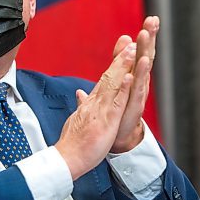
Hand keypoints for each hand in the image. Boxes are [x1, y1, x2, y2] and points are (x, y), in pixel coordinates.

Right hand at [55, 42, 136, 179]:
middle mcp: (95, 102)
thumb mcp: (78, 119)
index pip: (105, 80)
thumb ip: (81, 105)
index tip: (123, 50)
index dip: (114, 64)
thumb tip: (80, 94)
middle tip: (129, 41)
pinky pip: (116, 102)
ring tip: (132, 50)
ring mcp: (100, 110)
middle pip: (109, 76)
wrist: (66, 157)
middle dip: (120, 58)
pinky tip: (129, 76)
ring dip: (122, 66)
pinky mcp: (106, 121)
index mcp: (91, 103)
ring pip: (113, 83)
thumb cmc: (74, 142)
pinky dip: (123, 88)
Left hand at [110, 16, 159, 152]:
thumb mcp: (118, 78)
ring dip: (144, 53)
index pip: (141, 51)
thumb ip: (119, 60)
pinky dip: (138, 77)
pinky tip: (139, 65)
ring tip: (146, 37)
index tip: (152, 18)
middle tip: (154, 21)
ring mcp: (138, 93)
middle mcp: (139, 81)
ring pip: (142, 70)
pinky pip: (136, 89)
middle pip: (146, 56)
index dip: (146, 35)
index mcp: (134, 74)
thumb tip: (124, 39)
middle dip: (150, 38)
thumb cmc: (120, 105)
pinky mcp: (133, 105)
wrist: (118, 134)